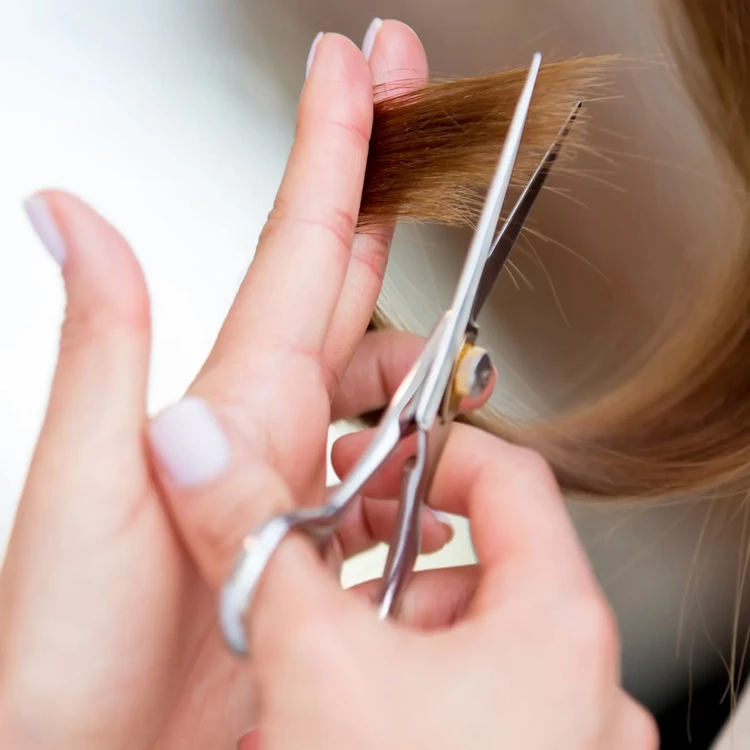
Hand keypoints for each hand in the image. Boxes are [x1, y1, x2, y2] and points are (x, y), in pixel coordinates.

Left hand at [0, 23, 438, 749]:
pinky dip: (427, 469)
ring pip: (385, 394)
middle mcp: (270, 435)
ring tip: (455, 371)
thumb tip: (68, 209)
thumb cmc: (74, 646)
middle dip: (380, 194)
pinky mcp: (322, 557)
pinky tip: (439, 475)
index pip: (297, 251)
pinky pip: (393, 488)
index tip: (361, 67)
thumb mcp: (79, 482)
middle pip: (345, 293)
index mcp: (231, 402)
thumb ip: (104, 346)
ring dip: (427, 367)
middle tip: (419, 123)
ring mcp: (300, 493)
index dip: (332, 150)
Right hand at [233, 424, 659, 749]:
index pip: (508, 477)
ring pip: (468, 636)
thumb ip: (254, 539)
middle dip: (389, 557)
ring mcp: (560, 740)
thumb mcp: (309, 664)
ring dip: (390, 632)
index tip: (370, 462)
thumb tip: (200, 446)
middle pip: (481, 560)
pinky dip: (405, 687)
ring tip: (328, 662)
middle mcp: (580, 685)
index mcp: (558, 628)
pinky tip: (349, 717)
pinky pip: (471, 699)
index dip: (431, 452)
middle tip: (325, 568)